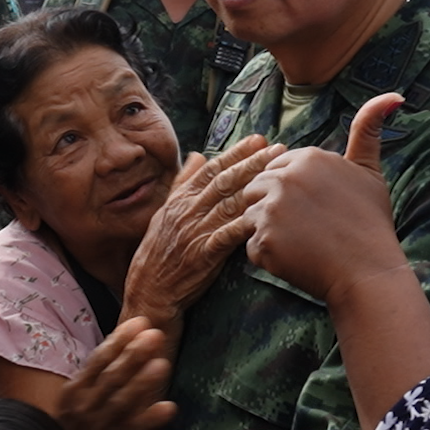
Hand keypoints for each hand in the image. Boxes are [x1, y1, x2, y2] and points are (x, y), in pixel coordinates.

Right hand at [55, 317, 175, 429]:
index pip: (98, 360)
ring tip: (162, 365)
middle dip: (134, 355)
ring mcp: (99, 429)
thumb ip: (96, 373)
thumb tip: (125, 340)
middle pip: (111, 378)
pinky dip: (150, 420)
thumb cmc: (73, 427)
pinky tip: (168, 407)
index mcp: (75, 391)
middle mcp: (85, 408)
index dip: (119, 341)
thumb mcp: (76, 397)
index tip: (140, 323)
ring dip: (142, 383)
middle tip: (156, 335)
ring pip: (121, 403)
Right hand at [120, 137, 281, 341]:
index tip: (258, 140)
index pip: (212, 168)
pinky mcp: (202, 254)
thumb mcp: (165, 211)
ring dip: (256, 187)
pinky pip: (227, 236)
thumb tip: (197, 155)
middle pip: (224, 181)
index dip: (236, 153)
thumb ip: (183, 183)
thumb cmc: (160, 251)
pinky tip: (264, 215)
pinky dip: (245, 225)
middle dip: (253, 163)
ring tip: (280, 176)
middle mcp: (188, 210)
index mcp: (181, 199)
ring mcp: (195, 231)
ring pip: (229, 203)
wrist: (149, 289)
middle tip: (278, 150)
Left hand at [240, 94, 402, 304]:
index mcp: (307, 157)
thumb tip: (394, 95)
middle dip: (274, 207)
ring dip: (270, 230)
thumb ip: (368, 129)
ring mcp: (271, 209)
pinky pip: (251, 246)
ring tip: (301, 242)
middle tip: (307, 228)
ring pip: (250, 216)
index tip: (314, 209)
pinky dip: (269, 256)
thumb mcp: (370, 171)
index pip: (276, 168)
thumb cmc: (370, 222)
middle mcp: (285, 178)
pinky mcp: (263, 240)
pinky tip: (295, 258)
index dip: (292, 191)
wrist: (368, 271)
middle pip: (257, 188)